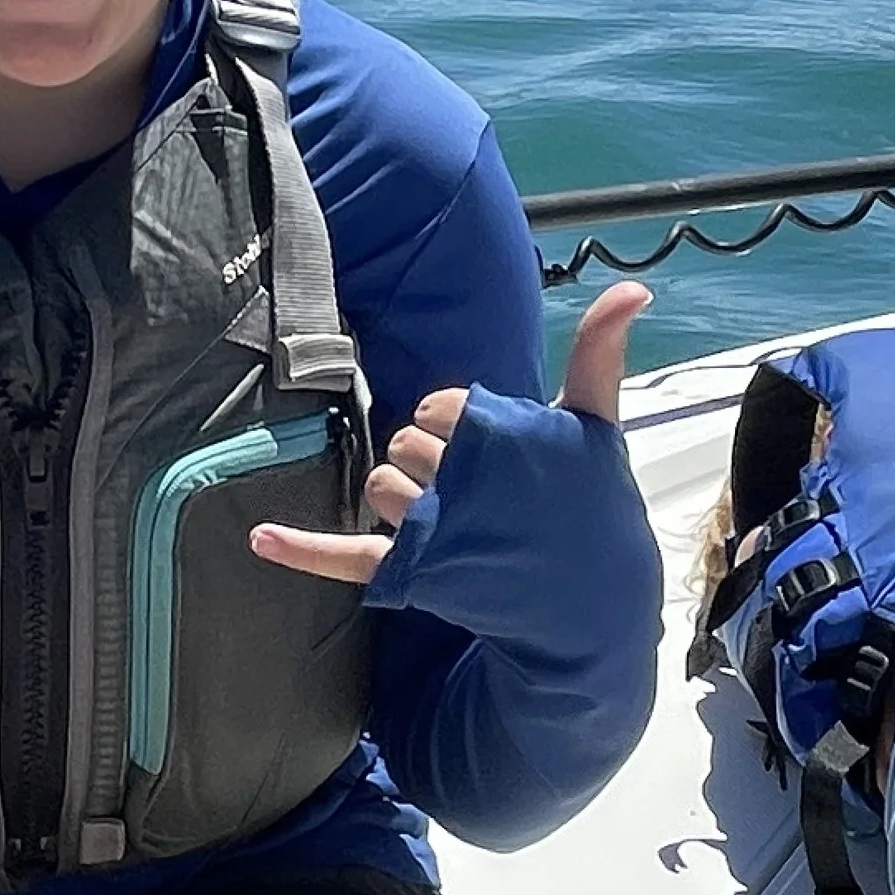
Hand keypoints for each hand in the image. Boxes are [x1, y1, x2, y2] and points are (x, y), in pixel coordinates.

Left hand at [246, 281, 651, 587]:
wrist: (594, 606)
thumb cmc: (592, 507)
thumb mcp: (597, 425)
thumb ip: (599, 353)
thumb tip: (633, 288)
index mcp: (501, 437)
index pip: (441, 404)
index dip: (458, 422)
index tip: (495, 450)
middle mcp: (463, 481)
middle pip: (405, 442)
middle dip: (430, 460)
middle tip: (479, 493)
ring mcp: (437, 530)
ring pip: (381, 486)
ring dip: (401, 499)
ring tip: (452, 524)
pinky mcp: (415, 573)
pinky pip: (349, 556)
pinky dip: (303, 550)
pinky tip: (261, 538)